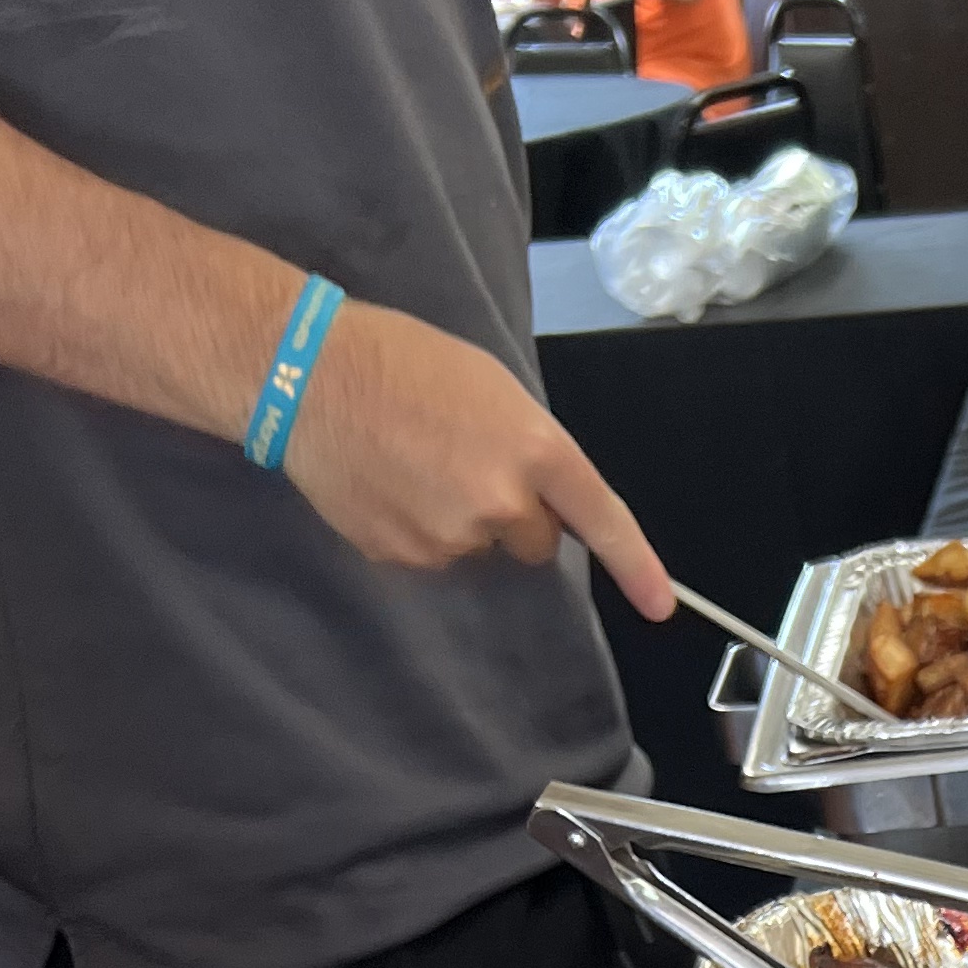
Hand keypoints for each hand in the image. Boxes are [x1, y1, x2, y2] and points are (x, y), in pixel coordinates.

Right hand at [284, 299, 674, 619]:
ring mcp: (451, 536)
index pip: (601, 518)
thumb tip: (543, 501)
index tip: (661, 606)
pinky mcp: (405, 556)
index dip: (636, 566)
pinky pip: (432, 553)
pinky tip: (387, 481)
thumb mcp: (491, 389)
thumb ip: (531, 449)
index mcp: (534, 449)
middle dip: (514, 513)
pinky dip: (417, 525)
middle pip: (534, 540)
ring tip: (413, 460)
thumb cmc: (401, 361)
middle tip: (462, 459)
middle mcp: (501, 502)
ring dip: (460, 516)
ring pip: (478, 547)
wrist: (306, 373)